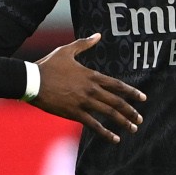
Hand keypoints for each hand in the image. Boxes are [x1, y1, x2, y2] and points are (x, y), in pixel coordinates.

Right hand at [29, 34, 145, 142]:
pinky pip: (94, 125)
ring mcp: (83, 102)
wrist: (32, 80)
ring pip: (109, 114)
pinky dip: (105, 133)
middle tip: (140, 118)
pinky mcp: (74, 113)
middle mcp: (91, 90)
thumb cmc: (48, 65)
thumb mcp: (66, 51)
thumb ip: (84, 44)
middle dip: (131, 111)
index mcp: (91, 76)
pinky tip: (115, 139)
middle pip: (117, 102)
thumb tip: (98, 35)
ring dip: (123, 122)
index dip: (131, 92)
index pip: (117, 85)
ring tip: (133, 128)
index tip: (143, 98)